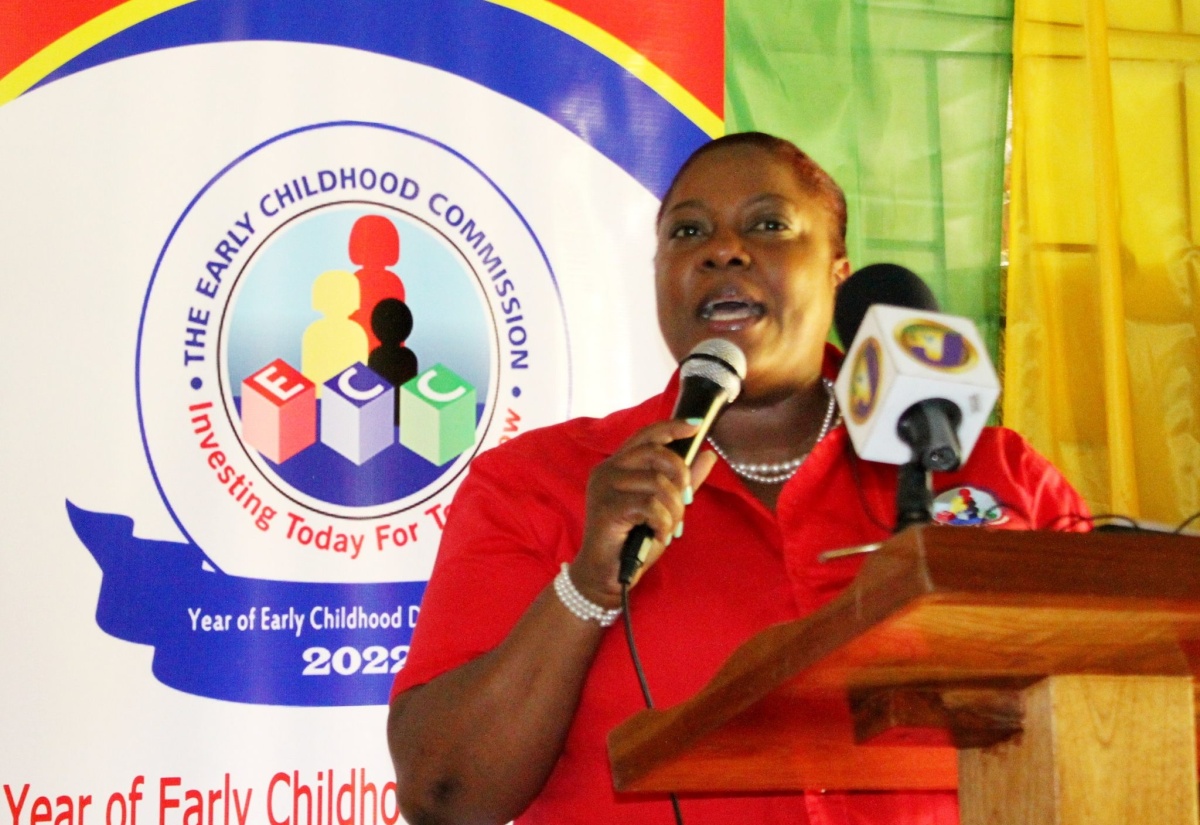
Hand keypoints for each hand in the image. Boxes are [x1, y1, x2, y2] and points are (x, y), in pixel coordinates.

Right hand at [570, 419, 717, 606]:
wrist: (606, 576)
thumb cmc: (633, 542)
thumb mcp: (665, 508)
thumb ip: (683, 482)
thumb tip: (707, 455)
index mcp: (618, 465)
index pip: (646, 435)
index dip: (672, 427)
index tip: (697, 425)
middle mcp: (607, 470)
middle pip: (655, 453)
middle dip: (681, 475)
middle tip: (687, 499)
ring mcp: (604, 488)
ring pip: (657, 482)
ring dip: (674, 509)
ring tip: (671, 527)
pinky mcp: (606, 508)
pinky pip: (650, 506)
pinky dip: (663, 523)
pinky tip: (661, 536)